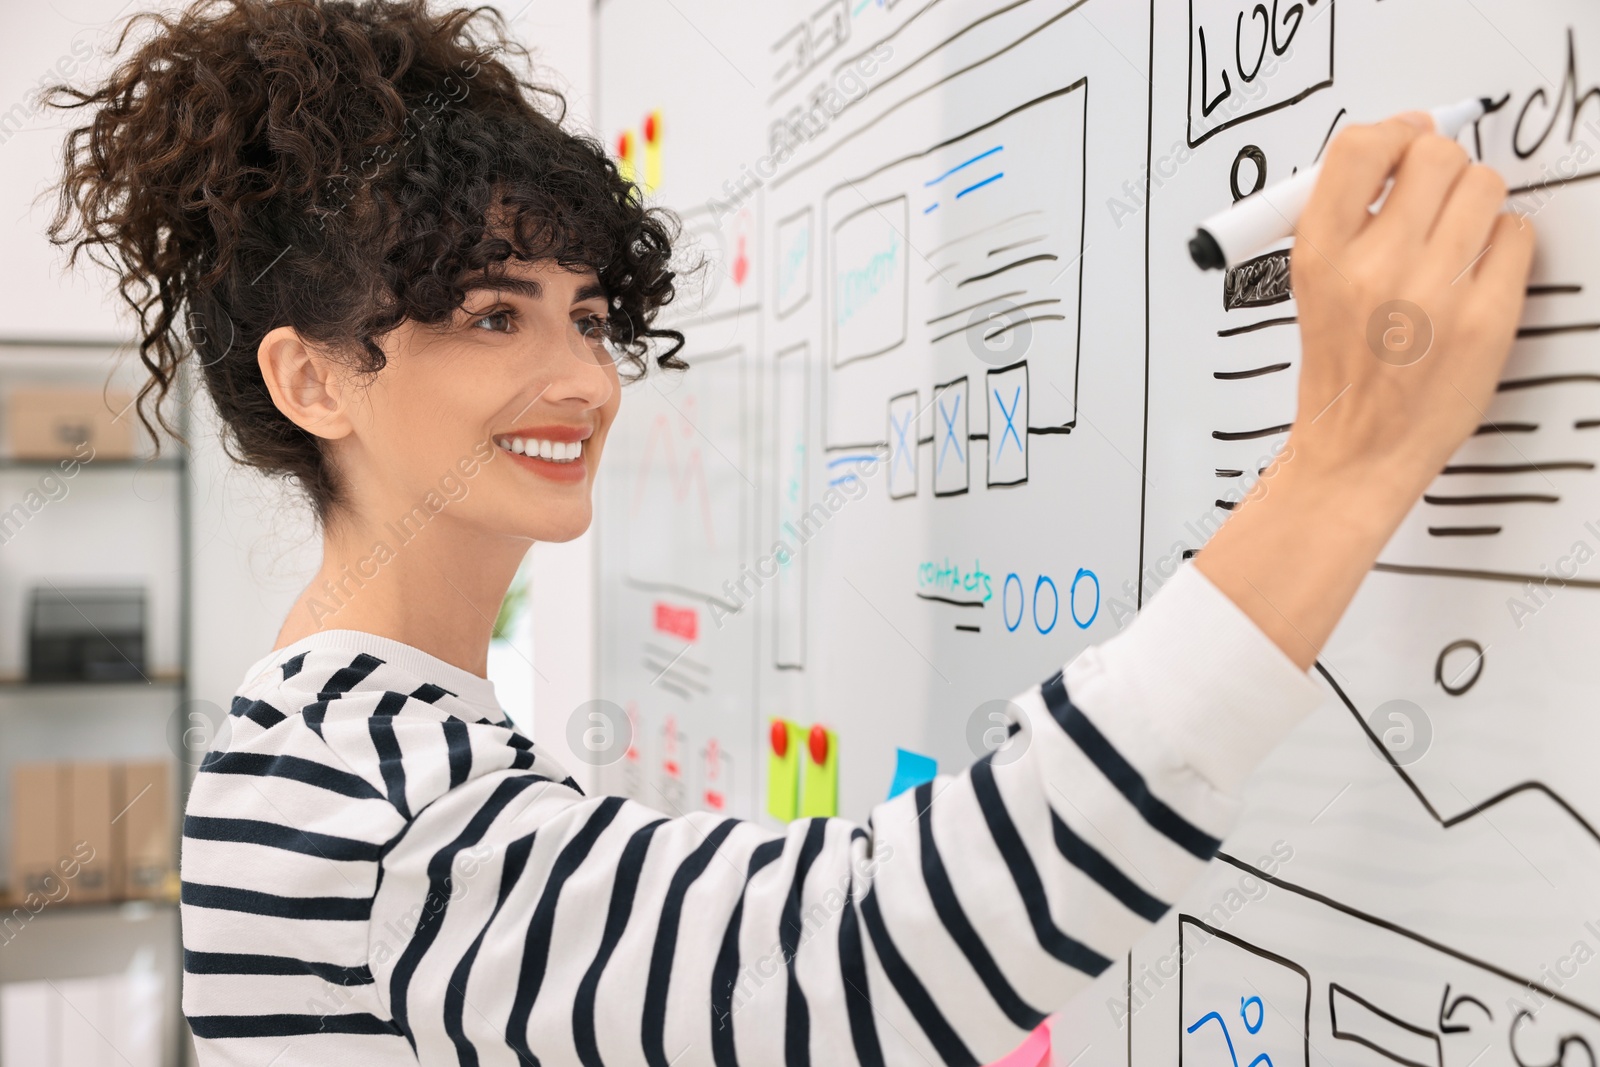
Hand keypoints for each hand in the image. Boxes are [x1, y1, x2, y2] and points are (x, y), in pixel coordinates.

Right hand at [1194, 114, 1535, 668]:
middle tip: (1437, 198)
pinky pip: (1517, 235)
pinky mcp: (1485, 317)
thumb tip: (1401, 145)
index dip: (1394, 133)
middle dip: (1442, 168)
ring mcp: (1433, 292)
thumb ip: (1347, 218)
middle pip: (1435, 156)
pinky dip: (1504, 245)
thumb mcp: (1313, 286)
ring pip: (1484, 185)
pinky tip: (1479, 272)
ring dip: (1477, 202)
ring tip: (1459, 237)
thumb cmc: (1341, 370)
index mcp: (1320, 256)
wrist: (1357, 450)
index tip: (1405, 140)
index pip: (1359, 148)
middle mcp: (1374, 268)